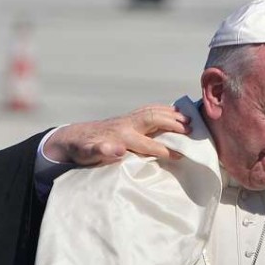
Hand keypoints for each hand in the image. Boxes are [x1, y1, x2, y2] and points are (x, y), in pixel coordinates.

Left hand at [44, 105, 190, 165]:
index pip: (148, 144)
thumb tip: (118, 150)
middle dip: (173, 125)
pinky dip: (163, 109)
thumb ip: (101, 151)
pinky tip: (173, 111)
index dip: (165, 150)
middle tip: (191, 130)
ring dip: (171, 114)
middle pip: (154, 120)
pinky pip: (149, 109)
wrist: (74, 137)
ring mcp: (127, 118)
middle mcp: (127, 124)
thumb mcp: (87, 154)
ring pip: (153, 111)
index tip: (180, 155)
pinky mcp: (127, 117)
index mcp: (121, 136)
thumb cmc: (82, 150)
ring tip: (188, 119)